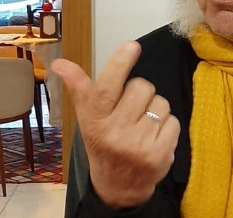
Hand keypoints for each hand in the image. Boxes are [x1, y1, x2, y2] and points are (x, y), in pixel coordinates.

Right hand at [52, 41, 180, 208]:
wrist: (118, 187)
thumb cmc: (103, 143)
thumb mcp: (87, 119)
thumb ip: (79, 89)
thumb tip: (59, 63)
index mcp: (95, 121)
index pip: (107, 87)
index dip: (119, 64)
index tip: (131, 45)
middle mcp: (115, 133)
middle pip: (143, 87)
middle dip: (141, 92)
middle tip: (131, 109)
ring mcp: (139, 145)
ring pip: (161, 103)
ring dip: (155, 110)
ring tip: (142, 125)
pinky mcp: (160, 154)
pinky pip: (173, 120)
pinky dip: (167, 125)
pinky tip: (153, 137)